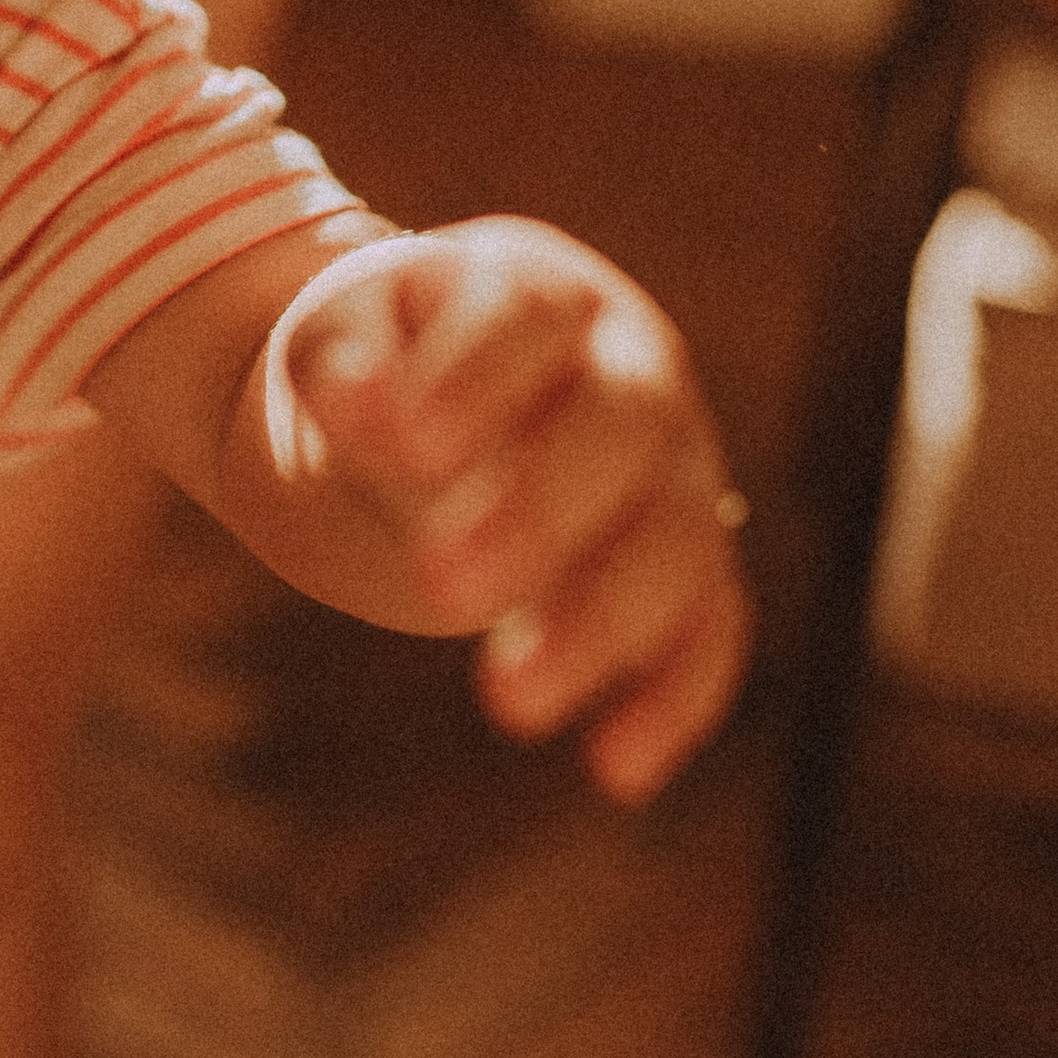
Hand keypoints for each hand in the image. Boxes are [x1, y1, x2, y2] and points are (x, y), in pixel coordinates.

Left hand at [279, 217, 752, 804]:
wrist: (463, 396)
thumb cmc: (398, 359)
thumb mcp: (348, 340)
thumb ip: (342, 364)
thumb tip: (354, 400)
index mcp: (539, 290)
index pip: (524, 316)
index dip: (475, 378)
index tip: (405, 447)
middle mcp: (632, 371)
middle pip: (619, 425)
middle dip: (537, 508)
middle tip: (436, 583)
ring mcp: (679, 469)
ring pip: (677, 538)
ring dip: (602, 622)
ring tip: (505, 700)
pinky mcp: (696, 568)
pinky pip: (715, 630)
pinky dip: (677, 699)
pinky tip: (616, 767)